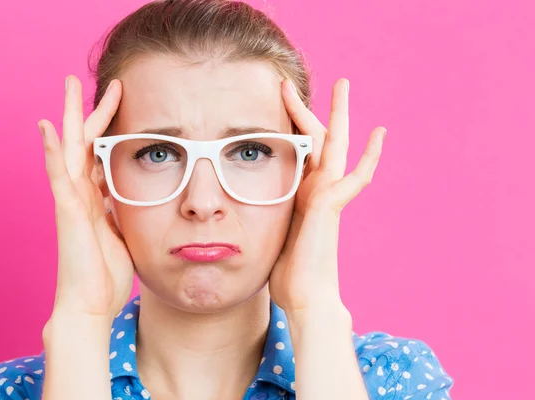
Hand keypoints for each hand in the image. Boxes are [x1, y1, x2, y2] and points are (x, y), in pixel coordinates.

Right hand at [37, 75, 133, 323]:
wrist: (90, 304)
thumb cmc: (105, 274)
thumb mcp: (121, 234)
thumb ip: (120, 211)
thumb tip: (127, 196)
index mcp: (94, 199)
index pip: (99, 153)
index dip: (109, 127)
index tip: (124, 102)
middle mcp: (80, 195)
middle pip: (84, 143)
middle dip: (91, 111)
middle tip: (101, 82)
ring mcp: (71, 202)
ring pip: (68, 150)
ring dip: (69, 117)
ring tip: (68, 86)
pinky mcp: (67, 214)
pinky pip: (59, 177)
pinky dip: (52, 152)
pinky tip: (47, 128)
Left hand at [269, 78, 385, 315]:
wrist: (304, 298)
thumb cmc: (288, 274)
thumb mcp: (272, 234)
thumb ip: (271, 215)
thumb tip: (245, 213)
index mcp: (303, 195)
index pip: (300, 151)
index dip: (292, 127)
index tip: (279, 104)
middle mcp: (318, 191)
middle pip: (318, 141)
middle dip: (310, 110)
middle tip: (301, 82)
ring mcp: (328, 197)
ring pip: (336, 146)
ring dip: (339, 115)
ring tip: (343, 86)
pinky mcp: (331, 207)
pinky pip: (355, 176)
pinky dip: (368, 157)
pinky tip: (378, 135)